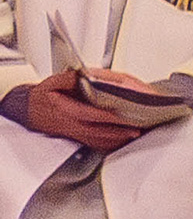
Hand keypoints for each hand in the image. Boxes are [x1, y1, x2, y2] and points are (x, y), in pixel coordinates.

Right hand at [4, 70, 136, 153]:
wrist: (31, 111)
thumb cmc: (43, 96)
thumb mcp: (52, 82)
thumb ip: (69, 78)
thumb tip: (85, 75)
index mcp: (65, 110)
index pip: (88, 114)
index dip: (105, 115)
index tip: (119, 114)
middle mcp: (71, 124)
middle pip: (98, 131)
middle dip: (118, 130)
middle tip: (136, 127)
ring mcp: (75, 133)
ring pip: (98, 140)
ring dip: (117, 138)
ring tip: (134, 133)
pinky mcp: (78, 137)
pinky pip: (95, 143)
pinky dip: (110, 143)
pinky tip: (122, 140)